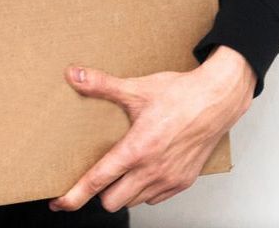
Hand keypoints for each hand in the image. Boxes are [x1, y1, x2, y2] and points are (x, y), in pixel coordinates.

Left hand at [49, 48, 255, 211]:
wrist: (219, 98)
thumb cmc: (182, 94)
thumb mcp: (139, 88)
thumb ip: (103, 85)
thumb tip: (75, 75)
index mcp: (137, 149)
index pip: (98, 181)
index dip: (74, 196)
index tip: (59, 203)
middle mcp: (152, 169)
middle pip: (112, 202)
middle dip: (103, 192)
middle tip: (104, 174)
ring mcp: (169, 178)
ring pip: (134, 202)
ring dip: (125, 191)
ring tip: (128, 169)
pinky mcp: (183, 181)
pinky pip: (155, 199)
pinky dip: (147, 190)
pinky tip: (148, 170)